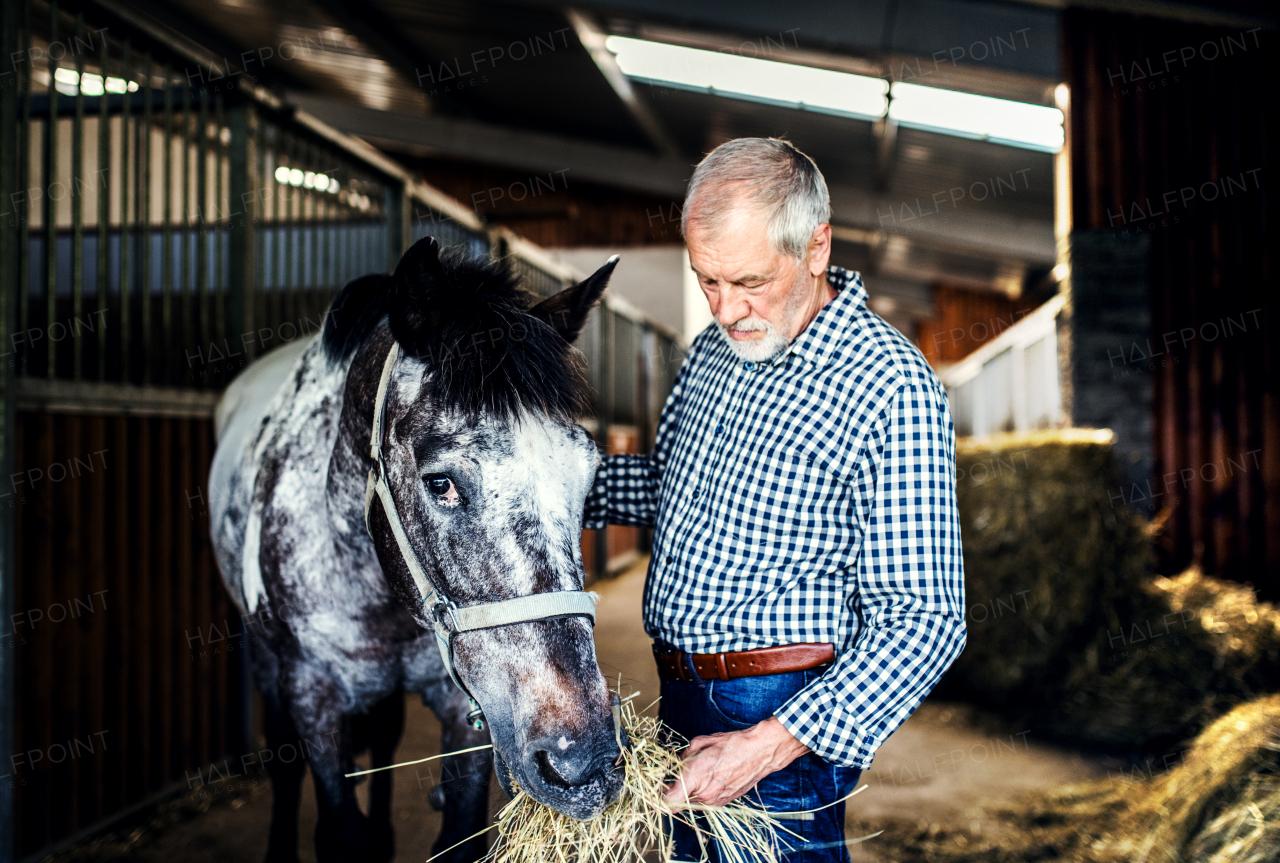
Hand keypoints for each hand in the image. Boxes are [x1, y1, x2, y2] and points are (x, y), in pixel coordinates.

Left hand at [662, 717, 808, 807]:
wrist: (760, 752)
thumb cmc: (732, 744)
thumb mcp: (700, 743)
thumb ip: (681, 758)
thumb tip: (672, 767)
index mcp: (696, 776)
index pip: (668, 801)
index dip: (656, 799)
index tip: (652, 792)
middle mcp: (704, 793)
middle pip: (677, 802)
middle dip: (672, 790)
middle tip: (672, 776)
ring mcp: (715, 801)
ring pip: (690, 802)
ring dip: (687, 791)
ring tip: (697, 772)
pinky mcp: (723, 803)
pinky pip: (703, 802)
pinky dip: (700, 792)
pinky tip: (708, 777)